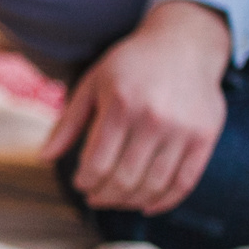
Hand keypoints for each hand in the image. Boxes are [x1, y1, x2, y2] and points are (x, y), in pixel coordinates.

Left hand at [40, 0, 231, 215]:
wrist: (184, 43)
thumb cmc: (130, 65)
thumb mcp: (92, 84)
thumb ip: (68, 122)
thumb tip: (44, 158)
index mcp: (120, 104)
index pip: (97, 163)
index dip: (85, 182)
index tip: (80, 184)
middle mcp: (153, 119)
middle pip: (124, 179)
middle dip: (104, 196)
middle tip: (94, 197)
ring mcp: (183, 130)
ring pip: (153, 185)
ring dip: (129, 202)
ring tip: (116, 200)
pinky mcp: (205, 137)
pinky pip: (184, 183)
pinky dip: (164, 201)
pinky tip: (146, 205)